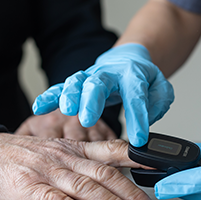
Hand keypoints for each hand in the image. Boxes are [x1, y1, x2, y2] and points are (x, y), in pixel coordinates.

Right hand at [0, 133, 163, 199]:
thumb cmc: (15, 157)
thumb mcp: (52, 151)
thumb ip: (80, 161)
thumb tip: (109, 177)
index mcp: (71, 149)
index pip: (111, 151)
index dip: (139, 158)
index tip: (163, 166)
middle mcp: (63, 158)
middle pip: (105, 175)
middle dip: (134, 195)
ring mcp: (44, 172)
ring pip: (85, 188)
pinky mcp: (24, 189)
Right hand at [32, 43, 173, 146]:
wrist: (127, 60)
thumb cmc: (141, 79)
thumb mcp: (160, 89)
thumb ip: (158, 103)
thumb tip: (148, 121)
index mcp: (132, 75)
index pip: (136, 95)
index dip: (138, 117)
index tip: (139, 138)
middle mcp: (107, 74)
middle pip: (98, 84)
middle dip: (91, 101)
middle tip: (87, 118)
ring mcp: (89, 78)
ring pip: (76, 83)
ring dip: (69, 97)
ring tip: (66, 111)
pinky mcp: (76, 85)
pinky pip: (60, 88)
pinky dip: (49, 97)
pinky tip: (39, 107)